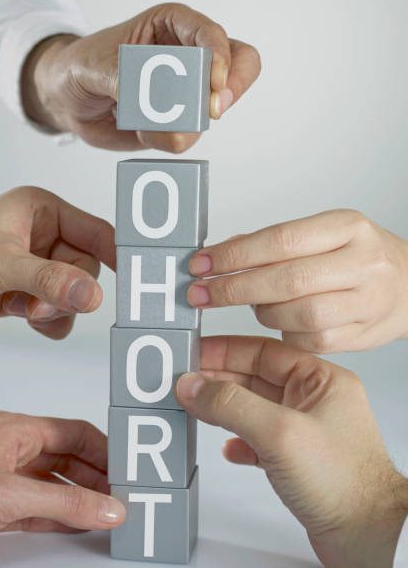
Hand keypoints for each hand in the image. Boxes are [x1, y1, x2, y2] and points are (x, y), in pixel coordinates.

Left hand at [0, 186, 114, 338]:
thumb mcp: (0, 263)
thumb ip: (49, 279)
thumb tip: (91, 294)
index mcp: (42, 212)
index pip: (95, 232)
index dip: (115, 255)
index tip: (133, 279)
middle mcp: (43, 237)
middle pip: (85, 269)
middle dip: (65, 292)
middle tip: (38, 304)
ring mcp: (36, 266)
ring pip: (73, 294)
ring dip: (53, 309)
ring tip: (22, 309)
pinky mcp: (27, 291)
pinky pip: (58, 311)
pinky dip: (47, 321)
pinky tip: (23, 317)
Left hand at [0, 411, 124, 549]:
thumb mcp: (8, 497)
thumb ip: (64, 503)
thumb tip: (106, 507)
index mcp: (13, 430)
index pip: (72, 432)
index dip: (102, 450)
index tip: (126, 469)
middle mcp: (7, 448)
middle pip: (64, 457)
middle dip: (94, 475)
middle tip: (121, 494)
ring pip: (50, 482)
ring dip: (78, 497)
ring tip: (106, 511)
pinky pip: (34, 504)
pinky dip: (57, 513)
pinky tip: (75, 522)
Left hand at [22, 3, 260, 151]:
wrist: (69, 102)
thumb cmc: (80, 68)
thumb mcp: (95, 66)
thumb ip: (127, 79)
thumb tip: (155, 103)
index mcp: (172, 25)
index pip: (212, 35)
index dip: (219, 58)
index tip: (212, 84)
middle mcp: (188, 56)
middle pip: (240, 65)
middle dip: (230, 90)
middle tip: (212, 111)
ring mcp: (187, 92)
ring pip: (210, 112)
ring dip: (180, 125)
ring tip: (140, 122)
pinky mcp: (179, 122)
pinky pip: (188, 137)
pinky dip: (165, 141)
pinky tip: (140, 130)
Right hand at [176, 336, 407, 567]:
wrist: (368, 538)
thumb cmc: (343, 484)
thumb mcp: (279, 433)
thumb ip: (231, 404)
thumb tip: (193, 385)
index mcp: (320, 381)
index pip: (263, 351)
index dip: (224, 350)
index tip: (193, 353)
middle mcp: (313, 401)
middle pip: (254, 379)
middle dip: (218, 380)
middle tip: (184, 381)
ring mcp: (305, 431)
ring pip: (253, 410)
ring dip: (223, 410)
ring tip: (195, 408)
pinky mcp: (297, 460)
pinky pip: (259, 440)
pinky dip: (239, 441)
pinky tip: (228, 448)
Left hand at [187, 210, 407, 352]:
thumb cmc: (358, 256)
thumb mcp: (323, 234)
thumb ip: (275, 242)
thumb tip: (223, 251)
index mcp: (347, 227)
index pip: (281, 239)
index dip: (235, 255)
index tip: (202, 263)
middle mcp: (362, 262)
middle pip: (286, 280)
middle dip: (234, 288)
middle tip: (202, 293)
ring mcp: (367, 301)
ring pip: (297, 315)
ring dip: (262, 312)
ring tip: (255, 303)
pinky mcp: (363, 334)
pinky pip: (310, 340)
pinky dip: (286, 332)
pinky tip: (281, 321)